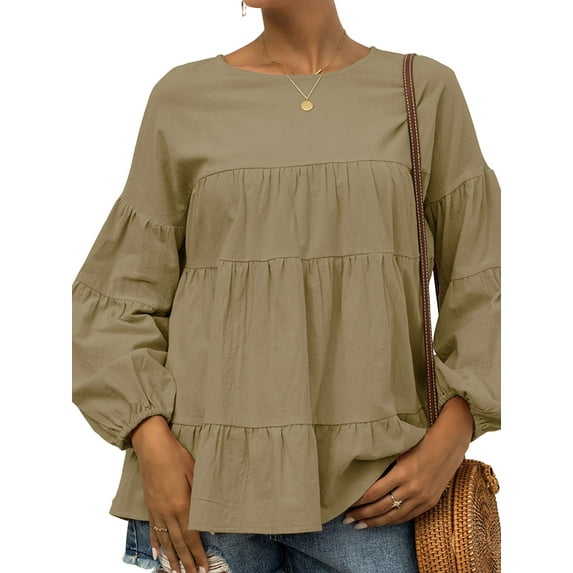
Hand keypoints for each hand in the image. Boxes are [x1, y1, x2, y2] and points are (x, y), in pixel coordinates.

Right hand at [131, 416, 208, 572]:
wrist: (152, 446)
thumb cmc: (176, 456)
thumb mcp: (195, 474)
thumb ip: (202, 498)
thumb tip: (212, 519)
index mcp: (182, 505)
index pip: (191, 536)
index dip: (198, 554)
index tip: (204, 568)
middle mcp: (167, 512)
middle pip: (178, 543)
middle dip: (187, 562)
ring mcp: (156, 510)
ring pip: (165, 541)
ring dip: (172, 559)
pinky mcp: (150, 506)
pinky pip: (153, 530)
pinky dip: (156, 545)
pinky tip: (158, 555)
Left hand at [342, 397, 473, 528]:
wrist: (450, 443)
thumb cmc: (421, 440)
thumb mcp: (400, 449)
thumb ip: (385, 463)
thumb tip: (361, 474)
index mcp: (403, 472)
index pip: (374, 492)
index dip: (358, 501)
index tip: (345, 503)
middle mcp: (412, 488)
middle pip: (381, 508)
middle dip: (362, 515)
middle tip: (346, 519)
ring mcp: (422, 497)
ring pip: (394, 516)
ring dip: (375, 522)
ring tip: (359, 525)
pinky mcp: (430, 502)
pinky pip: (408, 516)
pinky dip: (392, 521)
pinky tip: (381, 522)